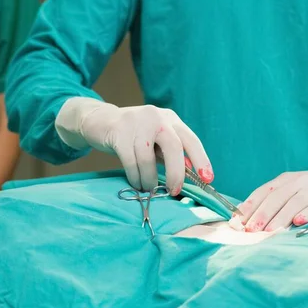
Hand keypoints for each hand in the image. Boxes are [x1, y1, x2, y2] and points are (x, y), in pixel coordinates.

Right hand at [55, 97, 213, 192]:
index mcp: (170, 119)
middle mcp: (156, 117)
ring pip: (147, 158)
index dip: (201, 159)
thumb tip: (191, 174)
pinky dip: (134, 176)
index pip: (190, 139)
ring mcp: (136, 122)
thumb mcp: (155, 140)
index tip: (208, 179)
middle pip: (173, 146)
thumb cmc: (133, 135)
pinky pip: (130, 160)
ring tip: (147, 188)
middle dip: (176, 173)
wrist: (99, 120)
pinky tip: (135, 182)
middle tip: (173, 191)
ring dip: (148, 179)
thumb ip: (171, 153)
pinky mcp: (118, 131)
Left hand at [237, 155, 307, 231]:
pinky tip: (298, 222)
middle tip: (251, 230)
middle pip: (275, 198)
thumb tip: (249, 220)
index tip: (237, 221)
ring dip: (280, 218)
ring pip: (294, 203)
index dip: (248, 207)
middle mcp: (296, 182)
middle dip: (261, 215)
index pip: (262, 193)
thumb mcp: (290, 189)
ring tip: (268, 231)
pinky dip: (307, 213)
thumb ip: (273, 201)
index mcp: (283, 180)